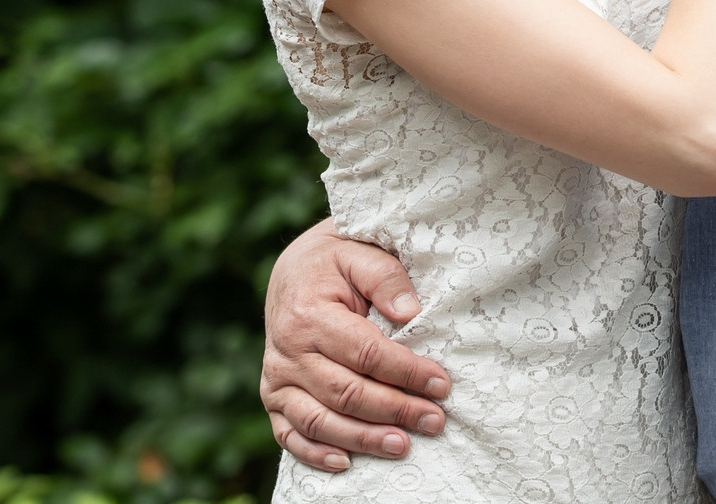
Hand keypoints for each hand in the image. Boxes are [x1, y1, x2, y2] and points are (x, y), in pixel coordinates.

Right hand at [261, 219, 452, 470]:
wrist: (294, 269)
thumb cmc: (336, 260)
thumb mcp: (361, 253)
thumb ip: (386, 278)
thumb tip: (411, 312)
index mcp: (309, 315)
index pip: (365, 353)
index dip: (406, 371)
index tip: (441, 383)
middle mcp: (288, 352)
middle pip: (346, 392)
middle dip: (394, 410)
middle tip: (435, 420)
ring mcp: (277, 378)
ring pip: (320, 420)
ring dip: (362, 438)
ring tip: (402, 446)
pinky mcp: (274, 397)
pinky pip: (289, 433)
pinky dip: (314, 453)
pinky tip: (346, 462)